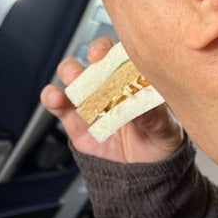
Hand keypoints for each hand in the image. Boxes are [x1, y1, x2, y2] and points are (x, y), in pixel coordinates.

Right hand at [41, 38, 183, 163]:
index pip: (125, 53)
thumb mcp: (165, 129)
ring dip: (70, 72)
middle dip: (94, 55)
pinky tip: (55, 98)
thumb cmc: (159, 139)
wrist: (143, 168)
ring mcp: (90, 98)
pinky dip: (52, 98)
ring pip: (73, 75)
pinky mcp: (74, 119)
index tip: (113, 54)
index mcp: (135, 77)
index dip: (116, 49)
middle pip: (97, 57)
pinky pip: (59, 104)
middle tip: (95, 61)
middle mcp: (110, 82)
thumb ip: (154, 118)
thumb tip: (141, 110)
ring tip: (74, 80)